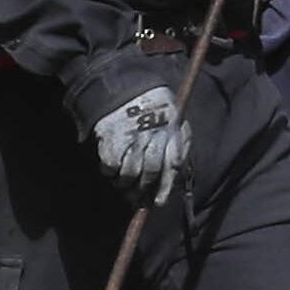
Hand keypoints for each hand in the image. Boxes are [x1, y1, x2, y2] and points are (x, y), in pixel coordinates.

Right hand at [91, 83, 191, 203]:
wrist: (125, 86)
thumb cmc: (154, 106)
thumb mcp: (175, 118)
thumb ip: (180, 143)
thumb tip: (178, 172)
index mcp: (170, 130)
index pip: (171, 165)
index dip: (164, 187)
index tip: (158, 202)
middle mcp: (152, 135)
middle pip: (150, 172)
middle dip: (144, 189)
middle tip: (138, 198)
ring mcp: (130, 137)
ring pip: (129, 174)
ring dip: (126, 184)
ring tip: (124, 186)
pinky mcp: (110, 138)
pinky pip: (110, 167)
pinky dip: (110, 174)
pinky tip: (112, 173)